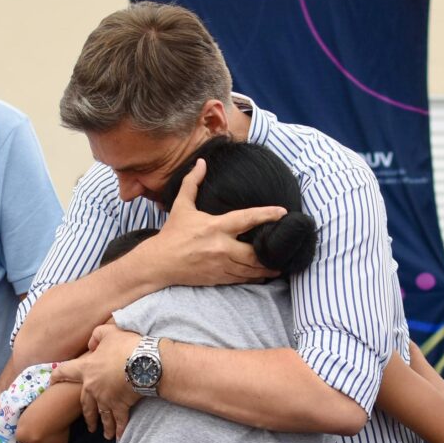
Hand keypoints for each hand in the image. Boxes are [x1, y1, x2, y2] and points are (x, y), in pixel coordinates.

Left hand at [51, 325, 140, 439]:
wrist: (144, 362)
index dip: (58, 376)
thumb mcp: (109, 332)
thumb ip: (97, 336)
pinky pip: (119, 420)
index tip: (52, 382)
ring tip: (106, 434)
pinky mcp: (121, 406)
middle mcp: (93, 387)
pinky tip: (119, 436)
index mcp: (87, 369)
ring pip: (102, 415)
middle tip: (89, 424)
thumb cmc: (126, 346)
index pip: (66, 372)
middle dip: (88, 415)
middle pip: (86, 404)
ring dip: (104, 426)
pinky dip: (119, 429)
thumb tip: (91, 344)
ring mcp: (106, 399)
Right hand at [149, 158, 283, 285]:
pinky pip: (241, 280)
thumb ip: (192, 183)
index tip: (283, 212)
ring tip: (278, 266)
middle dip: (270, 252)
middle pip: (254, 252)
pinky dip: (253, 278)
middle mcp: (221, 247)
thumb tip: (202, 162)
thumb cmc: (172, 233)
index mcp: (215, 226)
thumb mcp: (181, 206)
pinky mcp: (218, 278)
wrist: (159, 262)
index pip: (247, 218)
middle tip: (283, 247)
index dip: (267, 214)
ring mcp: (220, 265)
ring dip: (266, 268)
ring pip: (251, 269)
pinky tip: (262, 276)